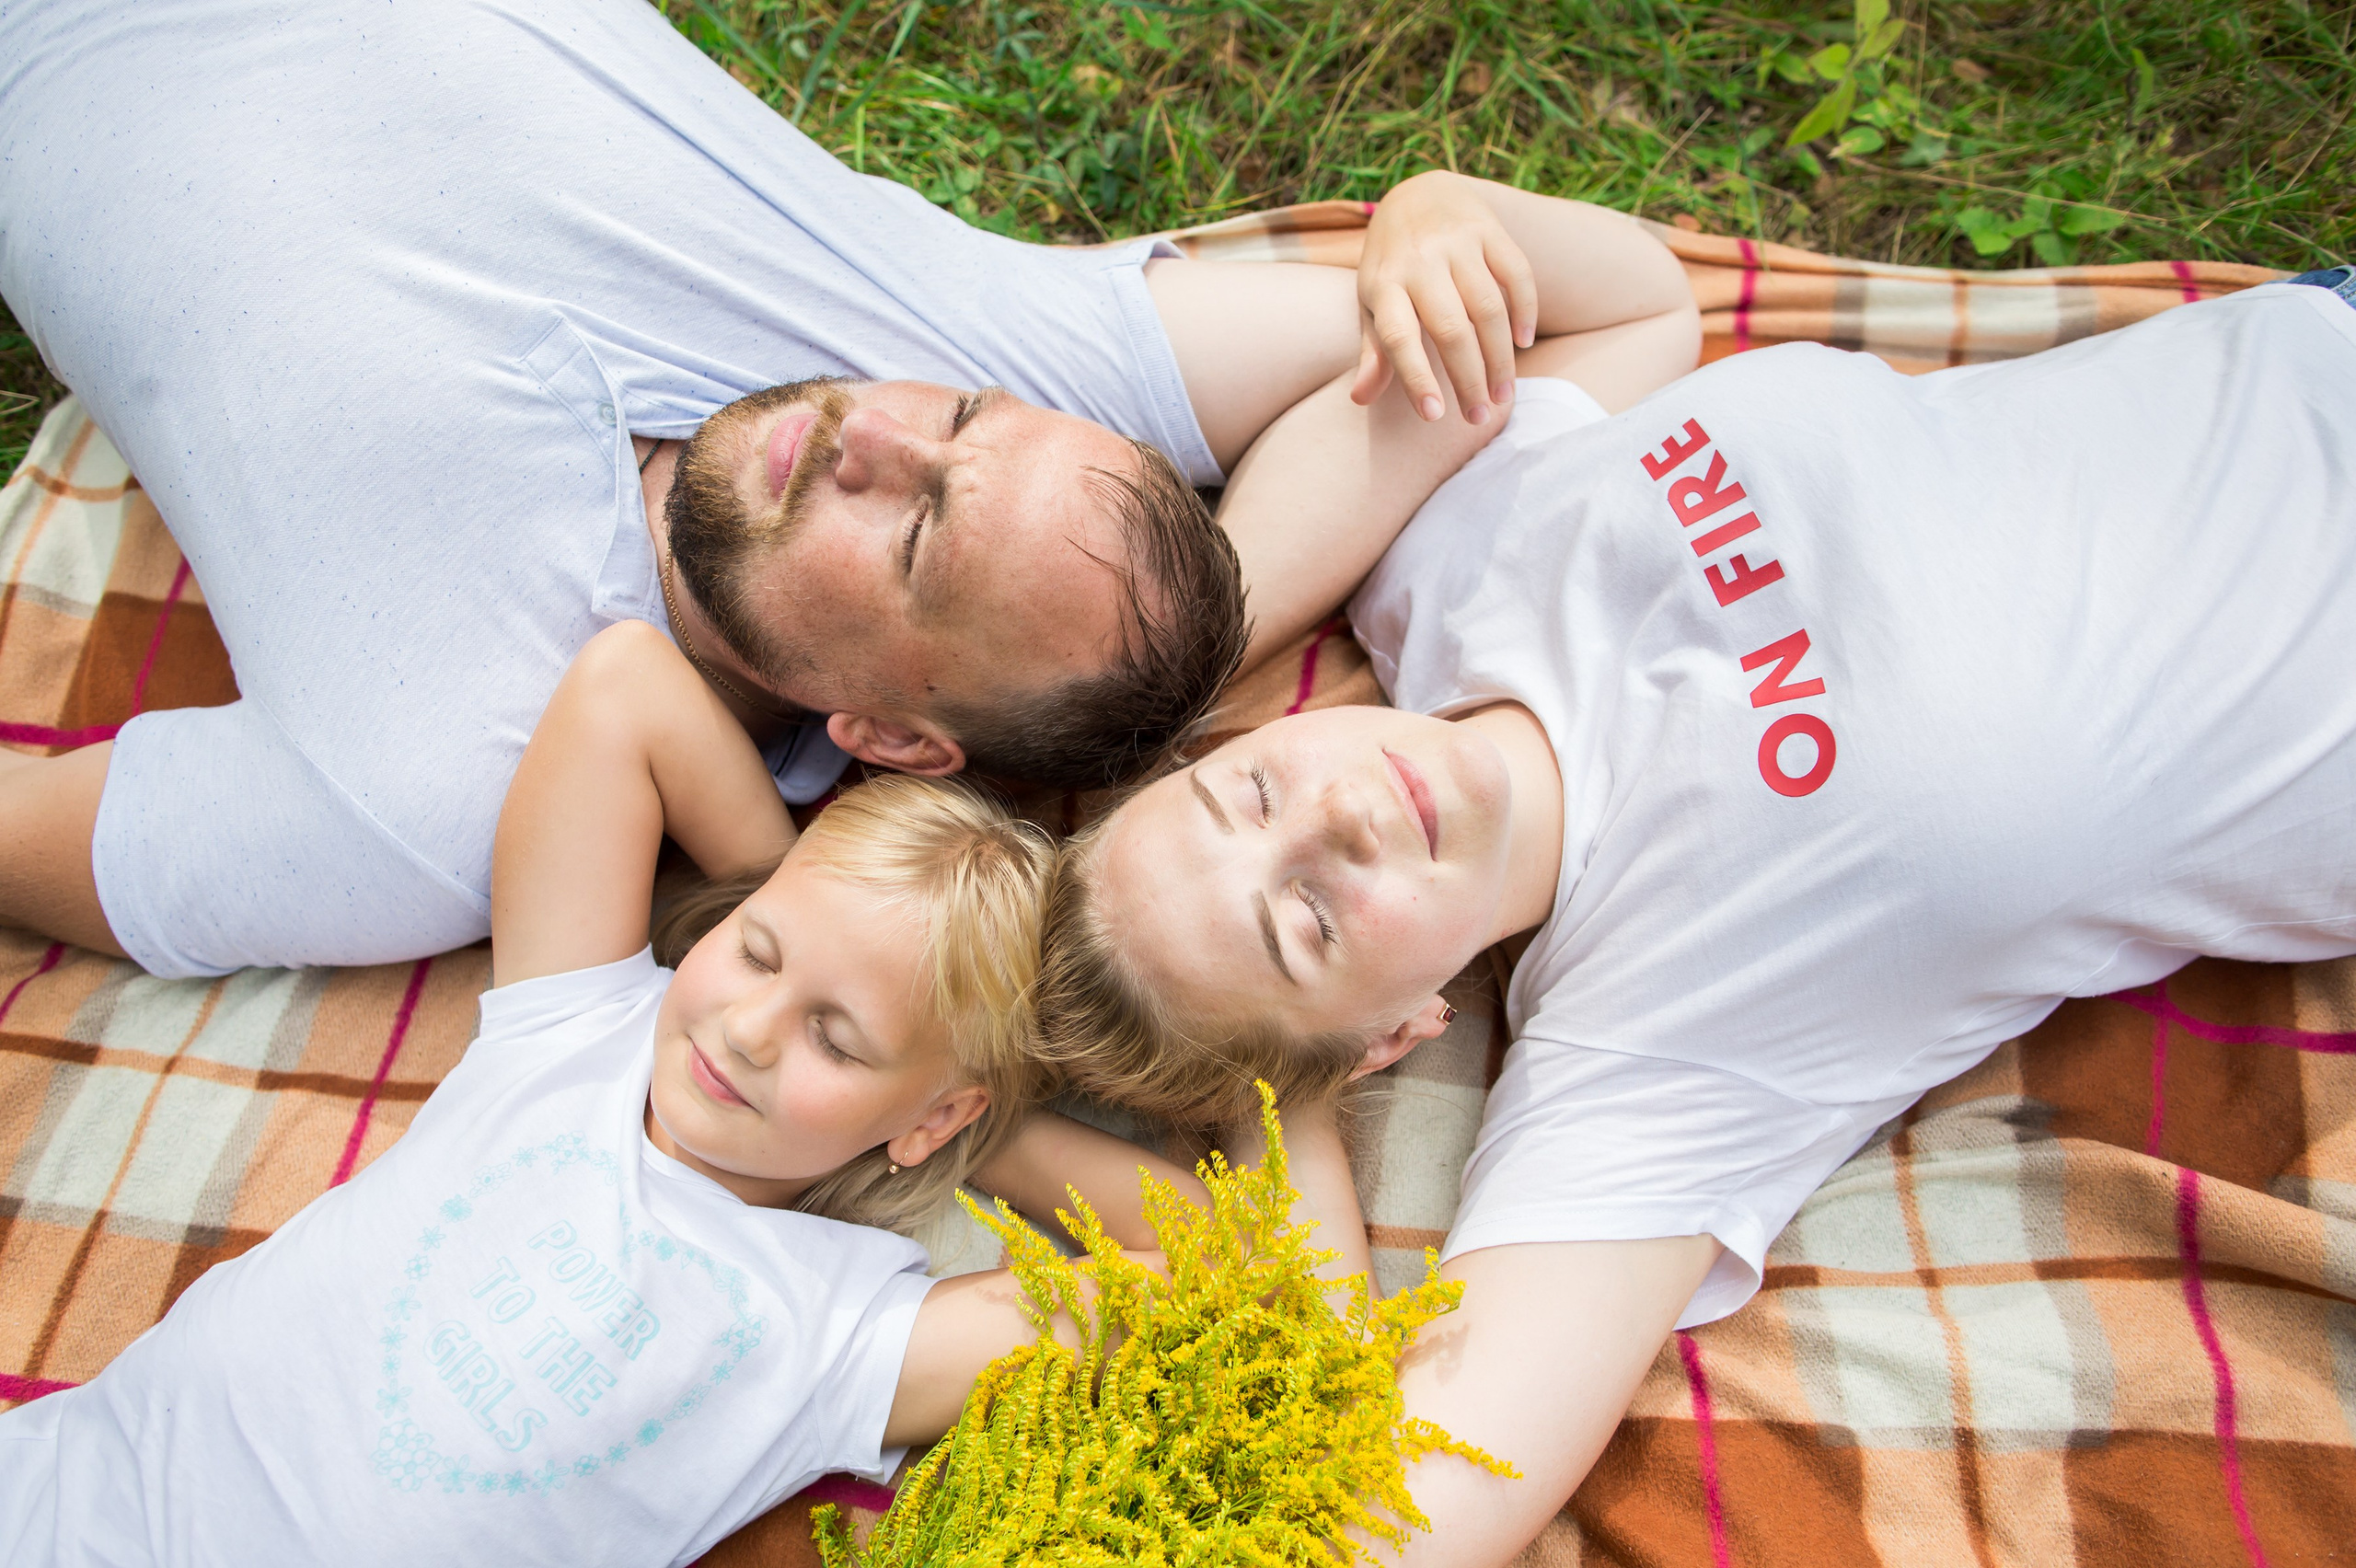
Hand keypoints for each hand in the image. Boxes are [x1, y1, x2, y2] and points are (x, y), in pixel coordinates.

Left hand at [1353, 170, 1537, 424]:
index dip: (1415, 377)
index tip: (1434, 416)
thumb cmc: (1392, 266)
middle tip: (1478, 418)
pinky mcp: (1490, 230)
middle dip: (1468, 379)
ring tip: (1502, 397)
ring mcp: (1457, 243)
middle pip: (1450, 329)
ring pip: (1488, 308)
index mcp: (1383, 283)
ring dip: (1500, 359)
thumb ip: (1373, 349)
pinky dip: (1525, 310)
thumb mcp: (1373, 302)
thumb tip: (1359, 398)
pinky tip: (1524, 343)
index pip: (1398, 336)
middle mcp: (1420, 261)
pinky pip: (1516, 274)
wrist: (1419, 193)